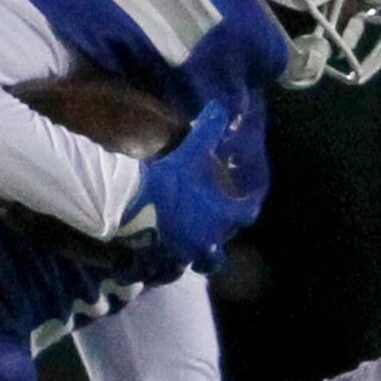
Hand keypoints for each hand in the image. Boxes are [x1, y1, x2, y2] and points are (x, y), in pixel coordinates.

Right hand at [116, 100, 265, 279]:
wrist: (133, 202)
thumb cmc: (169, 179)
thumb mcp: (191, 152)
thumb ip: (208, 130)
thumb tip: (220, 107)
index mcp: (218, 220)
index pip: (245, 215)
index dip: (247, 208)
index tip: (245, 205)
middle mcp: (203, 245)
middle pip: (216, 261)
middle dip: (212, 253)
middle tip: (204, 243)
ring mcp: (178, 258)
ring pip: (184, 269)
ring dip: (181, 262)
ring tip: (172, 254)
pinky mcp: (154, 265)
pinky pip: (155, 274)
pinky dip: (151, 269)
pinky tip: (143, 265)